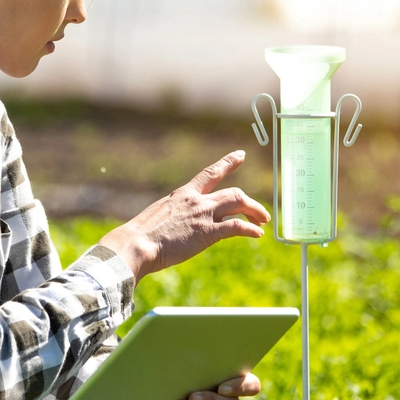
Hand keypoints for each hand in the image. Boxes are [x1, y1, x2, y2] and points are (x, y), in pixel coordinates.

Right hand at [100, 151, 268, 281]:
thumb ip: (174, 217)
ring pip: (238, 203)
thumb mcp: (158, 217)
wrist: (136, 244)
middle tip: (261, 213)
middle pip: (232, 193)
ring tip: (263, 221)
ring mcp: (202, 215)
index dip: (227, 163)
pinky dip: (250, 229)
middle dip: (250, 202)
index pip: (209, 173)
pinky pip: (236, 227)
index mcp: (183, 194)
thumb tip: (176, 225)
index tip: (240, 155)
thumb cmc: (140, 236)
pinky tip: (257, 234)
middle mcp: (196, 200)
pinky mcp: (206, 233)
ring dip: (255, 212)